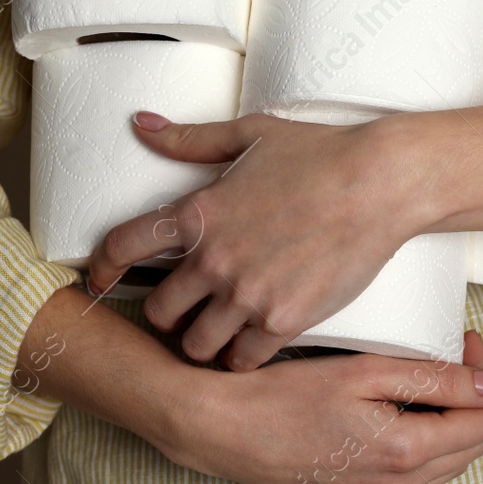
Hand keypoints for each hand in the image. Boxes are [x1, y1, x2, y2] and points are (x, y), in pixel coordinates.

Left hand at [86, 110, 430, 369]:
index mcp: (197, 212)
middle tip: (190, 308)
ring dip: (205, 341)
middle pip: (159, 312)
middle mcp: (213, 259)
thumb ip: (189, 139)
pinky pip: (241, 360)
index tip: (100, 283)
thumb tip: (141, 123)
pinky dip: (243, 356)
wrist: (382, 184)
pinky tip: (254, 342)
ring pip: (196, 345)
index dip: (102, 269)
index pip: (122, 247)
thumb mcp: (250, 135)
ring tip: (222, 330)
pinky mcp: (282, 322)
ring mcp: (246, 295)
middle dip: (170, 312)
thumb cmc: (320, 153)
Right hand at [160, 330, 482, 483]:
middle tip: (449, 357)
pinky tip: (392, 414)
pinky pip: (411, 480)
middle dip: (472, 399)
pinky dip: (418, 446)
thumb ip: (437, 378)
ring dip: (447, 422)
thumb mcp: (365, 371)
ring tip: (420, 382)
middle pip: (471, 447)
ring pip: (445, 465)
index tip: (464, 345)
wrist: (224, 430)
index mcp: (406, 452)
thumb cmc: (284, 395)